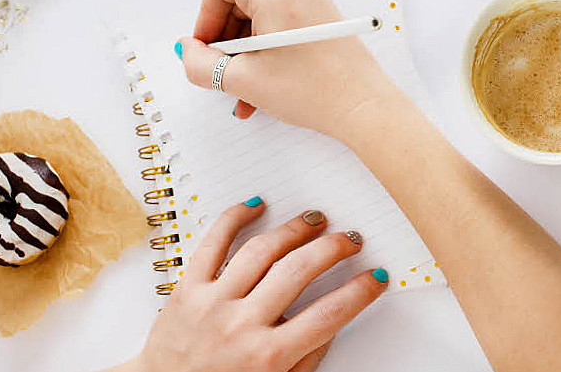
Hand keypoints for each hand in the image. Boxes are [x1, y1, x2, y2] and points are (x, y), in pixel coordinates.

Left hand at [124, 198, 387, 371]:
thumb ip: (304, 359)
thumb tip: (330, 323)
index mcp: (268, 358)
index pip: (329, 315)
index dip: (359, 292)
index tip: (375, 277)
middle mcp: (242, 325)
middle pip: (299, 271)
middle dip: (333, 249)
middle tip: (351, 239)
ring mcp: (212, 302)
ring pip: (261, 251)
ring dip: (294, 229)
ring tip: (315, 220)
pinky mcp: (186, 288)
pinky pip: (212, 243)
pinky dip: (234, 218)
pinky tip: (256, 205)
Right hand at [175, 0, 395, 138]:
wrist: (365, 108)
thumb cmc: (313, 91)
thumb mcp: (244, 80)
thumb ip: (202, 64)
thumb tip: (187, 51)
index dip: (204, 15)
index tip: (206, 48)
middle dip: (224, 39)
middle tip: (222, 72)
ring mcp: (311, 0)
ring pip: (258, 18)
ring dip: (243, 54)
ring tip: (242, 93)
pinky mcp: (321, 17)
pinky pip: (279, 27)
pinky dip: (265, 53)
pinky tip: (260, 90)